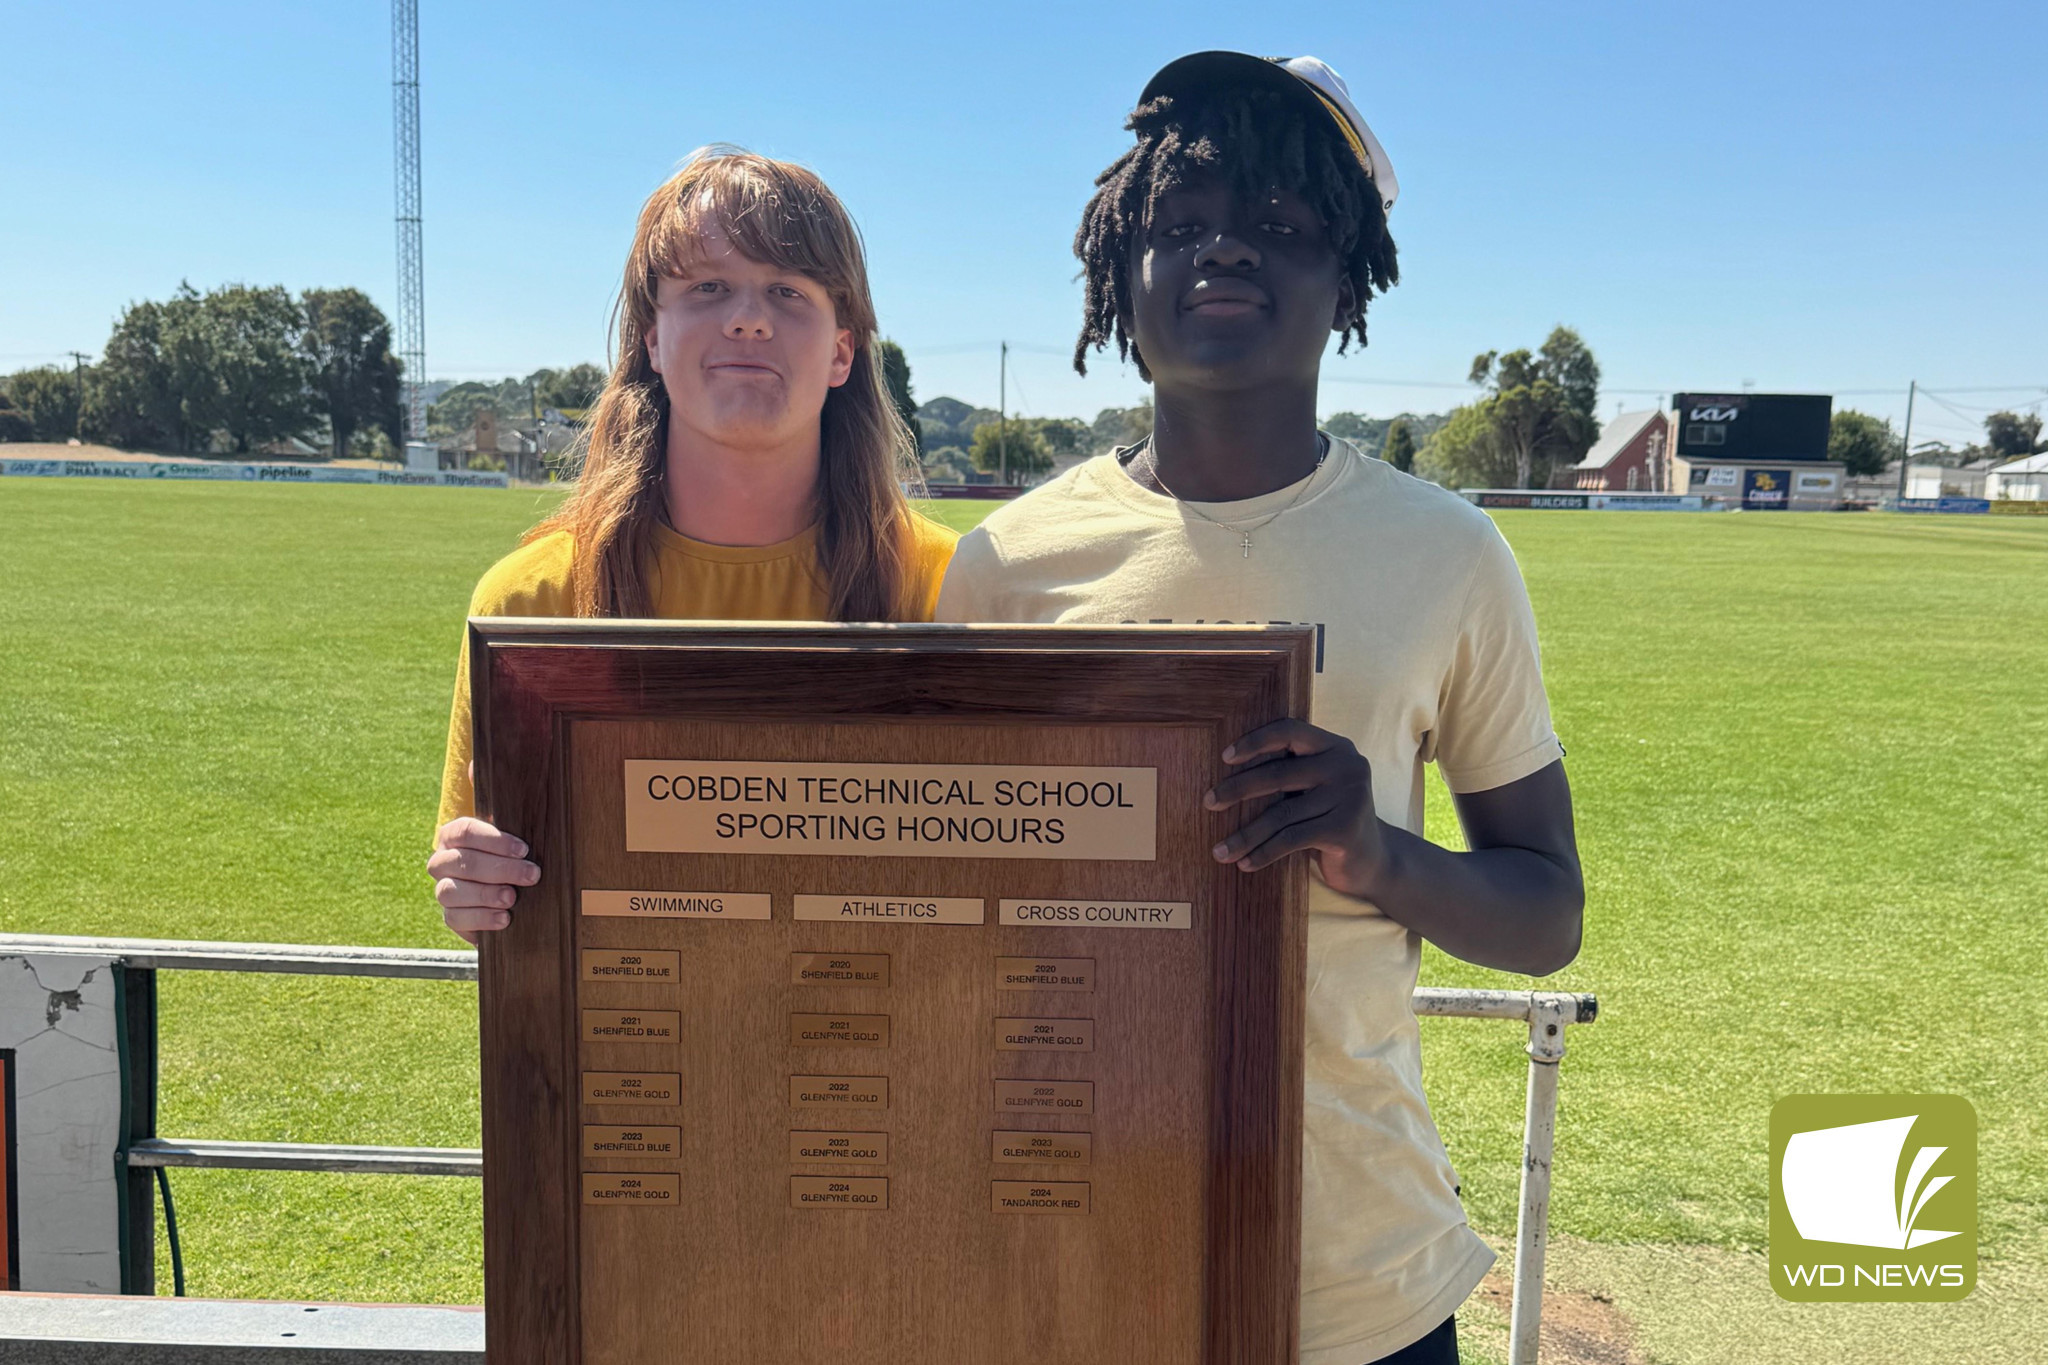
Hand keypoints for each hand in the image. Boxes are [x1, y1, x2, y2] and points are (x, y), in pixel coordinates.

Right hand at [428, 816, 538, 944]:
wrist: (508, 895)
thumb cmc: (512, 859)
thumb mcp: (513, 844)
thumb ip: (517, 836)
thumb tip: (534, 831)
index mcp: (452, 836)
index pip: (466, 832)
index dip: (495, 841)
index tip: (524, 850)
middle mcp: (441, 862)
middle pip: (463, 861)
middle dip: (501, 869)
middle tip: (531, 876)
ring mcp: (442, 890)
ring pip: (451, 891)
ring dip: (485, 894)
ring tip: (512, 898)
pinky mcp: (450, 916)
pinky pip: (455, 918)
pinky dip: (481, 918)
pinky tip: (504, 918)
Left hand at [1203, 719, 1387, 897]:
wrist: (1374, 861)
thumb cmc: (1330, 819)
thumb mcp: (1315, 788)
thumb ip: (1289, 772)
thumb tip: (1225, 772)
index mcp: (1336, 747)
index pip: (1289, 731)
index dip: (1255, 741)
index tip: (1225, 757)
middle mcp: (1346, 766)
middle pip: (1278, 774)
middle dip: (1236, 789)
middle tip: (1208, 802)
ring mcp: (1349, 797)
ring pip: (1281, 814)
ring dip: (1245, 834)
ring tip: (1219, 850)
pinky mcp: (1345, 829)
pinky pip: (1291, 839)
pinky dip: (1263, 853)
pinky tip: (1244, 863)